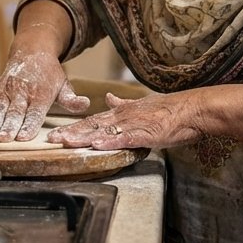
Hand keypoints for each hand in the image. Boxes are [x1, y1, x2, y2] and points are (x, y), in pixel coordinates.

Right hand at [0, 36, 89, 141]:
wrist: (32, 51)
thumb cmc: (49, 74)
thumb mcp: (64, 84)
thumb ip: (71, 98)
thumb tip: (85, 104)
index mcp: (41, 94)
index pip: (35, 113)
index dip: (29, 125)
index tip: (23, 137)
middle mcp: (22, 92)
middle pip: (15, 113)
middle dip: (9, 127)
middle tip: (3, 139)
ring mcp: (7, 91)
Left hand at [48, 92, 199, 150]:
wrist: (191, 109)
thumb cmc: (170, 110)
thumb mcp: (142, 103)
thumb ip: (123, 103)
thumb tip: (109, 97)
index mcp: (122, 112)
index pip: (93, 121)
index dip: (74, 127)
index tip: (57, 133)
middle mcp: (124, 117)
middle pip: (93, 126)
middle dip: (72, 133)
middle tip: (52, 140)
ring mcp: (134, 125)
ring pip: (105, 132)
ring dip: (84, 137)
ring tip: (67, 142)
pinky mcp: (146, 134)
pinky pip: (125, 139)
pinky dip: (111, 142)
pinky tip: (97, 145)